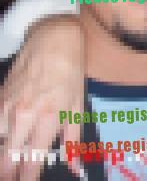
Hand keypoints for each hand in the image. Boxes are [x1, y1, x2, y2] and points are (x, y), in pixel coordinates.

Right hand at [0, 15, 83, 180]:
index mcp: (49, 118)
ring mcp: (8, 106)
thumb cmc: (71, 72)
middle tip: (12, 177)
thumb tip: (74, 164)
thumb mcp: (78, 103)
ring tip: (7, 163)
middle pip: (7, 158)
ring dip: (2, 155)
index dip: (27, 178)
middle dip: (9, 173)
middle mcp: (25, 115)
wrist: (53, 40)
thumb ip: (73, 137)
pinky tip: (5, 138)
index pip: (32, 160)